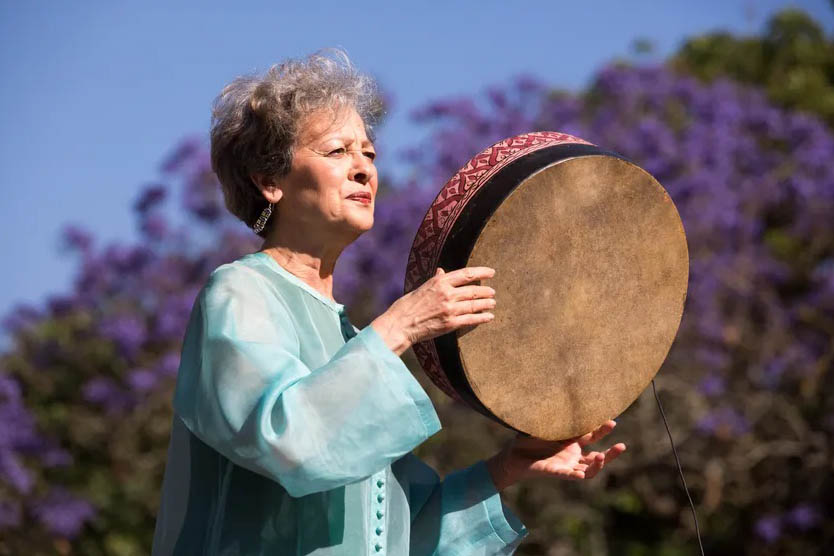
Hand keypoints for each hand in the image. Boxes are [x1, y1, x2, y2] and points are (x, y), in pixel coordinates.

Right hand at [371, 267, 495, 354]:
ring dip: (486, 304)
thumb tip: (442, 271)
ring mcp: (449, 309)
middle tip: (493, 292)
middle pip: (473, 291)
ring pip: (474, 305)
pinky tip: (489, 317)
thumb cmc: (408, 305)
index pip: (466, 274)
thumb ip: (436, 279)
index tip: (491, 272)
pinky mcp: (450, 324)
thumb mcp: (422, 287)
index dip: (481, 272)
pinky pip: (471, 319)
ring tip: (493, 303)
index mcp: (439, 282)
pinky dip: (482, 318)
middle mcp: (446, 294)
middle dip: (486, 291)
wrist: (401, 324)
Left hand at [486, 420, 626, 490]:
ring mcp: (566, 464)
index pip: (592, 436)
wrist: (513, 455)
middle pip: (597, 455)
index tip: (612, 420)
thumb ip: (554, 414)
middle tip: (622, 446)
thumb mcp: (543, 424)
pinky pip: (571, 475)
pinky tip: (584, 471)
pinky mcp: (557, 472)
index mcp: (571, 442)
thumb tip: (559, 392)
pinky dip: (579, 473)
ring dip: (599, 464)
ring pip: (589, 469)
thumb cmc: (527, 438)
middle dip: (611, 452)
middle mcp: (572, 454)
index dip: (602, 430)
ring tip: (603, 456)